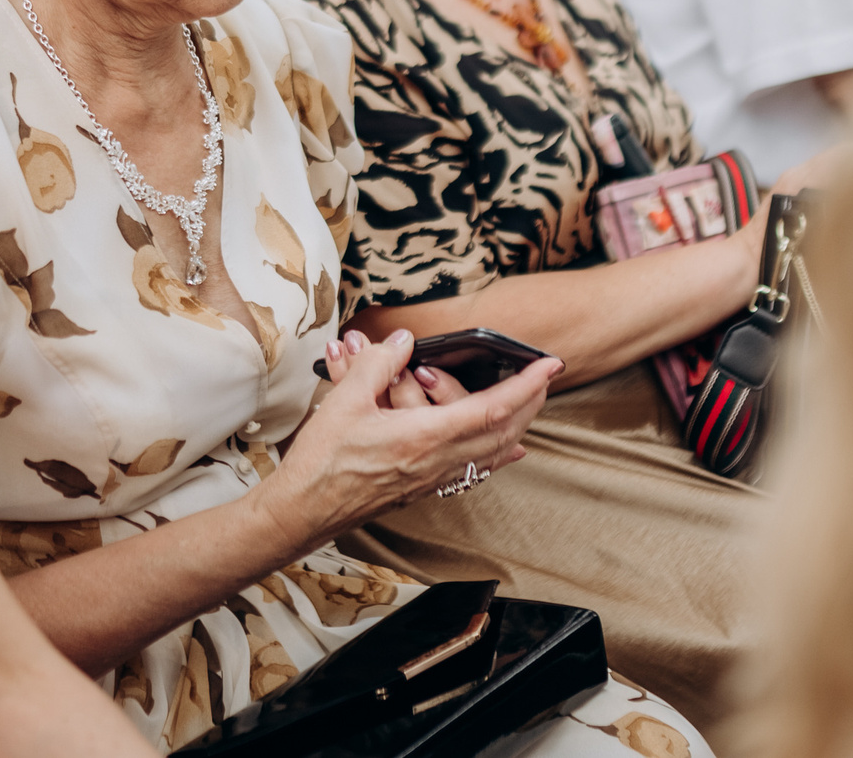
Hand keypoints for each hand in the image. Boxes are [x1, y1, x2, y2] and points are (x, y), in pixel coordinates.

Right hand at [261, 329, 556, 553]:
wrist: (304, 511)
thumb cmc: (322, 461)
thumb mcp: (345, 400)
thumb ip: (377, 364)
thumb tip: (402, 341)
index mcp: (424, 437)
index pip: (492, 408)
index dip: (525, 385)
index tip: (548, 364)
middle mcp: (437, 461)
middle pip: (504, 432)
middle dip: (532, 402)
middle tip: (545, 377)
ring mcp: (433, 478)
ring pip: (494, 453)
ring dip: (519, 425)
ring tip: (532, 403)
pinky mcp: (423, 487)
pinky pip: (475, 469)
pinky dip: (499, 453)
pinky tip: (508, 450)